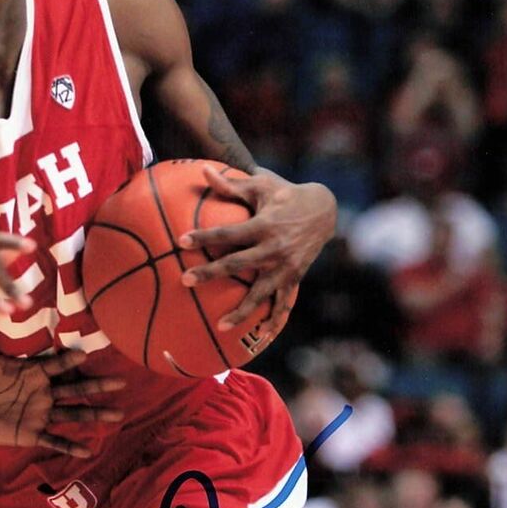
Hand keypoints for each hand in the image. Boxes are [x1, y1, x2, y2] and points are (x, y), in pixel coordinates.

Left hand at [0, 305, 125, 456]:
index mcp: (33, 372)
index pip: (56, 365)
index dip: (69, 360)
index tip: (83, 352)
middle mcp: (42, 392)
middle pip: (75, 388)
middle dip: (97, 385)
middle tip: (120, 382)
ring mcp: (39, 413)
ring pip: (72, 413)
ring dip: (94, 414)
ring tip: (117, 414)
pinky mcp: (30, 433)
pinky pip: (53, 440)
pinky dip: (69, 445)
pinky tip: (86, 451)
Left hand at [179, 168, 335, 327]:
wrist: (325, 209)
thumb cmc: (285, 195)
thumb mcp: (261, 186)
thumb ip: (230, 185)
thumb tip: (203, 170)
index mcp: (264, 225)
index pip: (228, 233)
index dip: (204, 237)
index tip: (181, 241)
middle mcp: (274, 248)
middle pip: (237, 264)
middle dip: (210, 274)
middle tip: (185, 281)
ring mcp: (285, 267)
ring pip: (260, 293)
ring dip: (241, 311)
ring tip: (219, 325)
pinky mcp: (294, 277)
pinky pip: (284, 303)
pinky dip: (275, 320)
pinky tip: (263, 337)